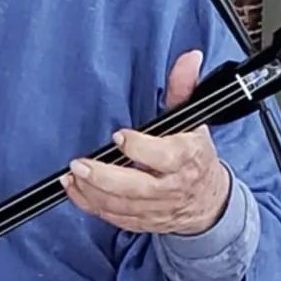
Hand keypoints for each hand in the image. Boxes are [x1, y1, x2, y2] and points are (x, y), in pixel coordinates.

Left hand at [61, 50, 230, 234]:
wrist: (209, 201)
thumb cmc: (195, 157)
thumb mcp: (193, 119)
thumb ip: (184, 88)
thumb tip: (189, 58)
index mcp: (186, 158)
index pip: (165, 157)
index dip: (140, 148)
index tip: (119, 136)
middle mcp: (172, 186)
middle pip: (137, 188)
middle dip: (105, 178)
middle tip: (80, 164)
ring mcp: (158, 208)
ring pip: (122, 206)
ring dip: (92, 192)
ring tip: (72, 175)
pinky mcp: (144, 221)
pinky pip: (115, 218)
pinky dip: (92, 206)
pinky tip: (75, 190)